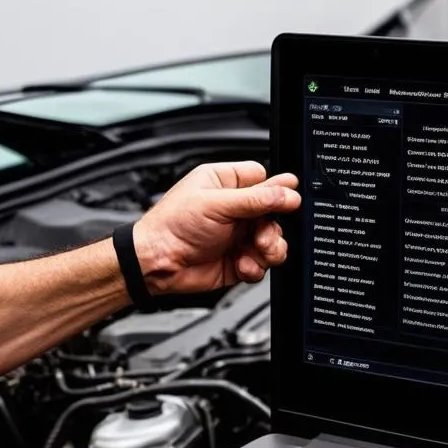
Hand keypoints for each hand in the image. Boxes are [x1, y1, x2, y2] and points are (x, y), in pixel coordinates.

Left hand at [133, 162, 300, 294]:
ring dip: (269, 249)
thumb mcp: (218, 204)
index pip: (265, 179)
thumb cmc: (172, 226)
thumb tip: (289, 193)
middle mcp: (236, 208)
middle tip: (260, 235)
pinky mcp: (241, 259)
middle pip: (276, 213)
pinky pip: (264, 263)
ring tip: (254, 252)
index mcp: (226, 183)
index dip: (275, 191)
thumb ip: (257, 199)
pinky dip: (256, 267)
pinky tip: (241, 265)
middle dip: (272, 228)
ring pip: (275, 240)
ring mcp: (240, 235)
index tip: (282, 203)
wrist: (159, 264)